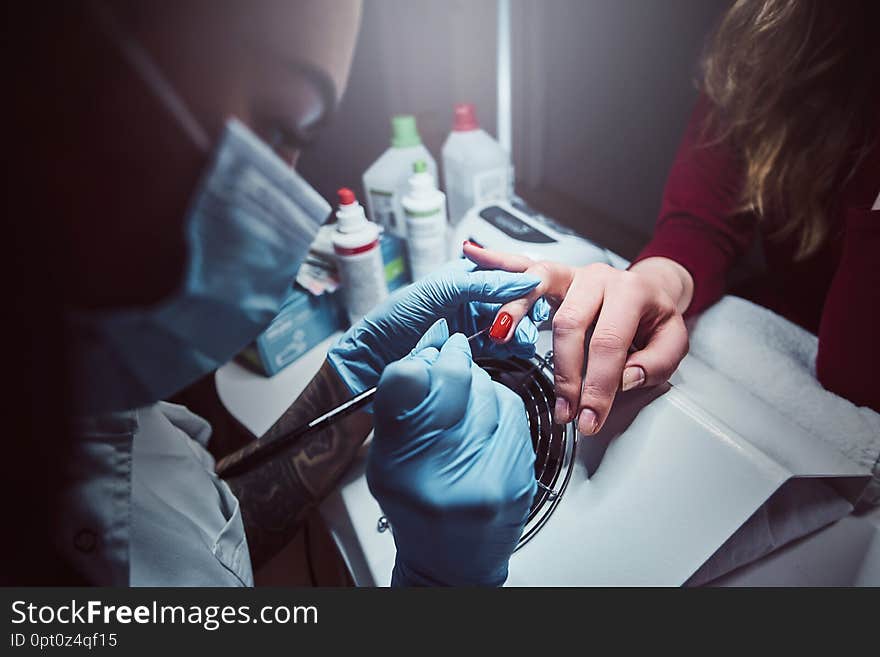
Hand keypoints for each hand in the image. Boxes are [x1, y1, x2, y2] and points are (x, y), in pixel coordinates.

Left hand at [327, 259, 549, 393]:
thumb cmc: (393, 319)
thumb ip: (481, 284)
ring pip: (510, 323)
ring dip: (518, 329)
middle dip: (523, 309)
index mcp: (463, 275)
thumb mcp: (439, 291)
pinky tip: (511, 347)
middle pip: (512, 299)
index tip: (534, 292)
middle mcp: (470, 297)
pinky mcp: (471, 348)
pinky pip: (501, 345)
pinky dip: (510, 346)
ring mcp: (472, 324)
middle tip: (520, 321)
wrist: (372, 360)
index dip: (521, 282)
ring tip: (515, 337)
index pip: (504, 272)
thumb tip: (521, 279)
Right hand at [367, 320, 536, 585]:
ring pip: (489, 390)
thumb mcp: (387, 464)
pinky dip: (498, 402)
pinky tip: (484, 412)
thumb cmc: (417, 513)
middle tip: (448, 353)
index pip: (407, 384)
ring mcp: (492, 475)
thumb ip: (398, 410)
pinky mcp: (523, 473)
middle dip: (452, 361)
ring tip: (463, 390)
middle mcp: (448, 474)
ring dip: (476, 380)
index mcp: (402, 470)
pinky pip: (514, 412)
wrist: (456, 563)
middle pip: (455, 381)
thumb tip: (423, 353)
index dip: (418, 360)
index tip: (424, 354)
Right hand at [465, 243, 690, 435]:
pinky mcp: (554, 274)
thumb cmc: (654, 318)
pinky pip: (521, 264)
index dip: (597, 385)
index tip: (589, 418)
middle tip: (564, 409)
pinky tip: (474, 254)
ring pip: (539, 285)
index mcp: (631, 293)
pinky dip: (496, 260)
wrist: (651, 288)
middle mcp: (598, 278)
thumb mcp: (673, 342)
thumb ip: (655, 363)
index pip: (609, 343)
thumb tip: (622, 378)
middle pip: (571, 323)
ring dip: (516, 310)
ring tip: (501, 334)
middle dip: (564, 372)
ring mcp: (572, 273)